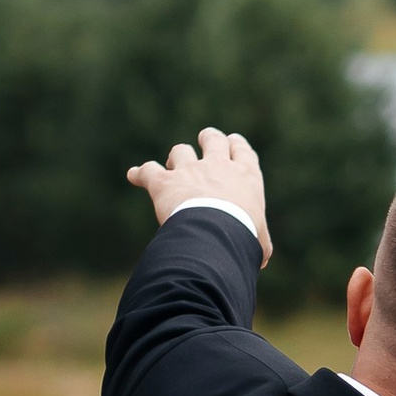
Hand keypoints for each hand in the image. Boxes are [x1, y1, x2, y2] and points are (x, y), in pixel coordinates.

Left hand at [126, 127, 269, 263]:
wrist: (215, 236)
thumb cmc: (244, 238)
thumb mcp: (259, 241)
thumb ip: (258, 240)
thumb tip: (260, 258)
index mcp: (245, 176)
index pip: (241, 148)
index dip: (235, 145)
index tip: (231, 145)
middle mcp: (218, 166)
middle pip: (212, 137)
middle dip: (207, 139)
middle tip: (203, 145)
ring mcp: (190, 171)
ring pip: (180, 150)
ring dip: (175, 158)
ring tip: (173, 168)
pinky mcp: (165, 182)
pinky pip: (147, 171)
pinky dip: (140, 173)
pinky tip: (134, 176)